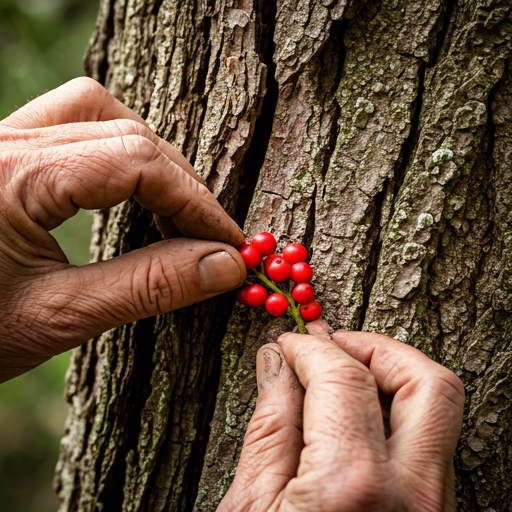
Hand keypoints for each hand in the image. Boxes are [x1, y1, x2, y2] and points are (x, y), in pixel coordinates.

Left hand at [0, 77, 245, 381]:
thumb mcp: (57, 318)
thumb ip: (147, 287)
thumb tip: (223, 267)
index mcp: (11, 177)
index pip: (136, 161)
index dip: (197, 202)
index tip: (230, 242)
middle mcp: (4, 142)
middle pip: (124, 130)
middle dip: (181, 184)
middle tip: (208, 235)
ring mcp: (1, 142)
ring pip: (98, 112)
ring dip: (149, 156)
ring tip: (173, 209)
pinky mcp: (3, 155)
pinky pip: (73, 126)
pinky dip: (116, 152)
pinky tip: (129, 191)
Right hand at [219, 321, 464, 511]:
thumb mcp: (248, 509)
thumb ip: (270, 425)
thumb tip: (277, 363)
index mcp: (353, 490)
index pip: (344, 378)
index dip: (310, 348)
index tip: (288, 344)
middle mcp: (413, 500)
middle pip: (428, 384)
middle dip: (377, 348)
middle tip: (333, 344)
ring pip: (438, 414)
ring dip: (392, 377)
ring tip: (342, 375)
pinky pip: (428, 448)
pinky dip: (395, 415)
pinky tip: (352, 417)